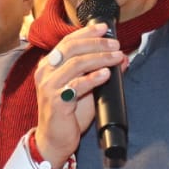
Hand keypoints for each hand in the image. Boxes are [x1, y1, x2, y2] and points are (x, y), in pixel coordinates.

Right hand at [33, 23, 126, 166]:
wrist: (55, 140)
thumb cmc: (69, 114)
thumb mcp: (86, 89)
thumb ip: (99, 72)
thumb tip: (122, 58)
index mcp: (49, 65)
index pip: (67, 41)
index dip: (86, 33)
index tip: (104, 28)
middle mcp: (46, 73)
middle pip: (72, 48)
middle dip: (96, 44)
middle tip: (115, 45)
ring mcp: (49, 86)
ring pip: (76, 64)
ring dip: (100, 58)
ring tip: (117, 58)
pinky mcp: (56, 101)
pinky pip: (77, 85)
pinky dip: (94, 78)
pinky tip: (106, 74)